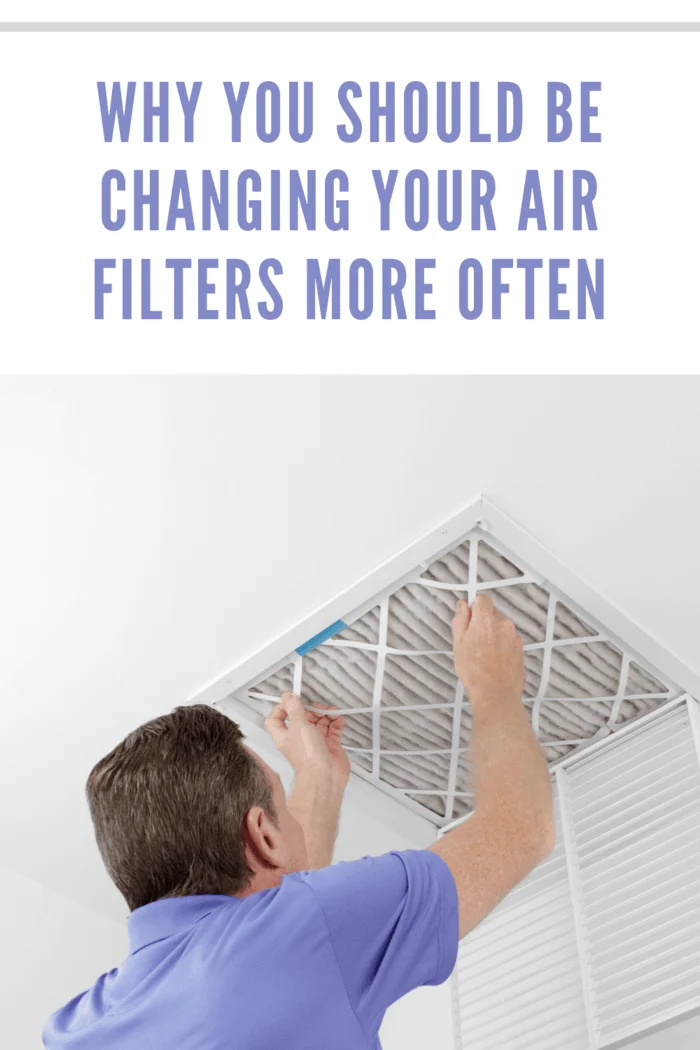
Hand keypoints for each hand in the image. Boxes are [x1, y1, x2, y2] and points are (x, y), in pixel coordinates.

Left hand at [265, 692, 350, 784]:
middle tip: (318, 708)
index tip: (291, 701)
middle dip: (311, 709)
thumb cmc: (308, 755)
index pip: (276, 719)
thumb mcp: (298, 725)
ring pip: (320, 721)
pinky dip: (336, 721)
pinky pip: (333, 728)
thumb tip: (287, 695)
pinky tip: (338, 718)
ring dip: (326, 714)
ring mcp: (315, 741)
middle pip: (303, 717)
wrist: (325, 776)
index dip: (281, 708)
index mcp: (285, 735)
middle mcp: (299, 738)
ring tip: (331, 713)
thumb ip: (293, 708)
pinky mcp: (330, 745)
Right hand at [452, 595, 524, 710]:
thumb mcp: (458, 644)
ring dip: (493, 634)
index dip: (474, 607)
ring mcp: (514, 636)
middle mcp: (503, 623)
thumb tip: (462, 605)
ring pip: (501, 627)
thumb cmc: (474, 671)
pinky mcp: (521, 647)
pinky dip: (502, 644)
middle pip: (492, 613)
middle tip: (474, 641)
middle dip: (483, 623)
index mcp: (486, 620)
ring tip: (484, 653)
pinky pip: (509, 638)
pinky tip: (494, 659)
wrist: (496, 693)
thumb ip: (460, 620)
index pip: (482, 599)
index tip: (469, 618)